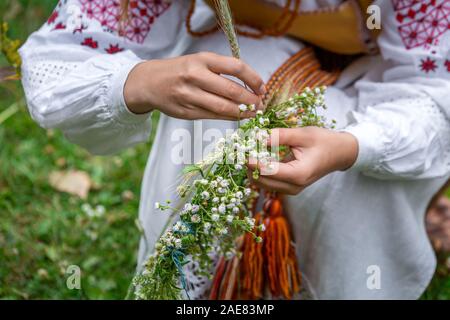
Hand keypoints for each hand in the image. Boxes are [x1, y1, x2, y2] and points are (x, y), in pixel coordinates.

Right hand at [124, 52, 265, 119]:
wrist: (149, 83)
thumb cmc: (181, 70)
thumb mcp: (200, 61)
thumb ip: (222, 70)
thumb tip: (252, 86)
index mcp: (202, 59)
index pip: (236, 67)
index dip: (254, 79)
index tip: (262, 88)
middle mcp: (195, 76)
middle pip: (231, 91)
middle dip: (251, 100)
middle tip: (260, 104)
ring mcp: (189, 96)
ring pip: (223, 108)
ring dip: (242, 112)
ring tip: (253, 113)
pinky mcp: (186, 112)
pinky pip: (213, 116)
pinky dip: (228, 117)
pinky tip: (237, 116)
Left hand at [248, 127, 357, 194]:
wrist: (340, 153)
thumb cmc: (323, 141)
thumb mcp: (302, 134)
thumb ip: (279, 136)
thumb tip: (257, 137)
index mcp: (298, 174)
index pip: (267, 170)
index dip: (250, 161)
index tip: (240, 150)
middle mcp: (293, 186)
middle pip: (260, 180)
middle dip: (248, 165)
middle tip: (241, 147)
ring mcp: (290, 189)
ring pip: (261, 183)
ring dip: (252, 168)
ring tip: (249, 150)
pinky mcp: (288, 187)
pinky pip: (268, 181)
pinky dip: (260, 170)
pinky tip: (258, 155)